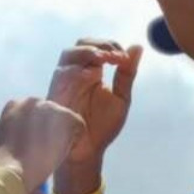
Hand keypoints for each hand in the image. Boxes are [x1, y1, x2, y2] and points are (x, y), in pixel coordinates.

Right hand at [0, 97, 86, 192]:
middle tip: (44, 152)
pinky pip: (79, 126)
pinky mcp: (65, 116)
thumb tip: (25, 139)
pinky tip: (61, 153)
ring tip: (50, 155)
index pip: (34, 114)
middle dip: (51, 131)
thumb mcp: (2, 140)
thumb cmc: (3, 164)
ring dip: (61, 137)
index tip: (32, 146)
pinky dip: (75, 141)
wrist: (10, 170)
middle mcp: (32, 101)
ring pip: (64, 121)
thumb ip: (15, 131)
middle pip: (51, 115)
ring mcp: (49, 107)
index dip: (37, 131)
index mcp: (14, 105)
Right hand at [48, 40, 142, 164]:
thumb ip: (127, 74)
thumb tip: (137, 47)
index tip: (124, 58)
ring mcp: (65, 82)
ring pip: (68, 54)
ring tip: (104, 59)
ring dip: (88, 52)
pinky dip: (77, 69)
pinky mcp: (56, 94)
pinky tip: (92, 75)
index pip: (97, 46)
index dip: (111, 45)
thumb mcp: (121, 98)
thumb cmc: (102, 127)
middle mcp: (76, 74)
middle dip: (99, 44)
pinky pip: (62, 74)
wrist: (87, 151)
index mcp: (92, 72)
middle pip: (81, 43)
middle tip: (115, 56)